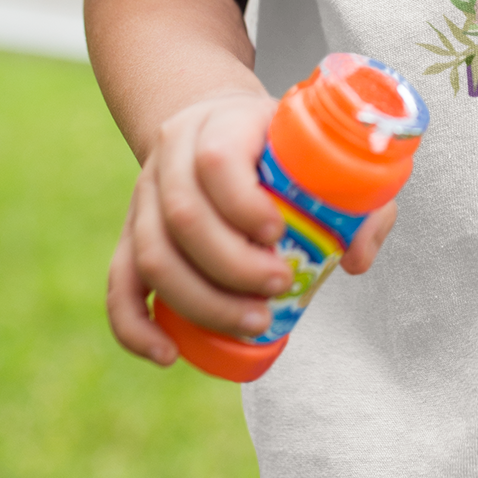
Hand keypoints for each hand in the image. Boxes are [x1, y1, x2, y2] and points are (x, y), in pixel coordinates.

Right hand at [106, 90, 398, 364]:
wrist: (218, 126)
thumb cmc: (280, 147)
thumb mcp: (321, 151)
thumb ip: (358, 199)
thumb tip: (353, 259)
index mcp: (221, 124)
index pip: (217, 160)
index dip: (244, 204)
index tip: (280, 234)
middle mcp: (172, 157)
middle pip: (182, 216)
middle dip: (232, 265)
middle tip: (279, 287)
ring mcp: (144, 197)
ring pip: (151, 254)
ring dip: (201, 300)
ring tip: (253, 322)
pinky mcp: (130, 235)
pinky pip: (119, 284)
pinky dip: (136, 326)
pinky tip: (168, 354)